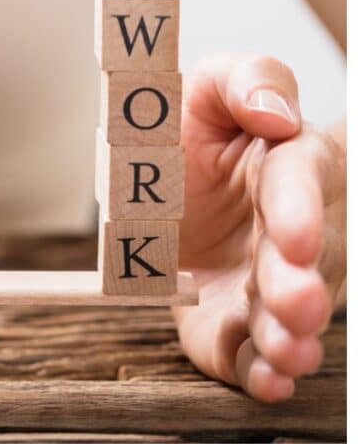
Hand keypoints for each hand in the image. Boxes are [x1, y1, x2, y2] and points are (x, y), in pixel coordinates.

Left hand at [173, 53, 344, 402]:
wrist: (157, 194)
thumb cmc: (188, 140)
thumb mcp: (203, 92)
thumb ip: (244, 81)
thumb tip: (274, 111)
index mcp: (286, 165)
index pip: (303, 182)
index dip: (298, 211)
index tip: (290, 237)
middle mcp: (287, 230)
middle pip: (308, 259)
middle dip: (300, 283)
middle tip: (293, 302)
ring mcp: (265, 282)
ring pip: (288, 313)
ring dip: (288, 336)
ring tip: (285, 351)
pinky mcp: (234, 323)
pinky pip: (253, 353)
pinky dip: (262, 371)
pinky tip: (269, 382)